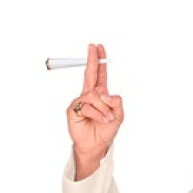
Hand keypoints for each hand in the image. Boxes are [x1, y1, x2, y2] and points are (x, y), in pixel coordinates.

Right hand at [66, 42, 123, 175]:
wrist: (96, 145)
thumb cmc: (105, 131)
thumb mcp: (118, 115)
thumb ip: (116, 102)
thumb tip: (107, 94)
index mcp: (100, 95)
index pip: (99, 75)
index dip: (99, 62)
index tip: (99, 48)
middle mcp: (89, 96)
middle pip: (89, 74)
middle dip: (92, 59)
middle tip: (94, 47)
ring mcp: (81, 102)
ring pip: (94, 95)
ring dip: (104, 107)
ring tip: (107, 118)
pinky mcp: (74, 110)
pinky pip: (88, 106)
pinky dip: (97, 113)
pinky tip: (101, 120)